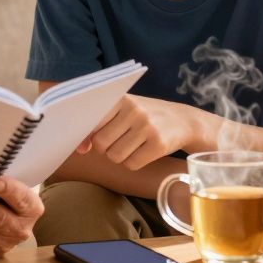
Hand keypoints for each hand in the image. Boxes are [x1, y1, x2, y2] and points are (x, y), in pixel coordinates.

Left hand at [77, 94, 195, 169]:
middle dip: (105, 148)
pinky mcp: (159, 144)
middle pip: (101, 143)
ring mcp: (147, 127)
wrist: (183, 121)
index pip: (92, 122)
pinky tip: (142, 152)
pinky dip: (133, 163)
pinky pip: (131, 164)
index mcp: (122, 99)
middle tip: (116, 143)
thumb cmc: (145, 117)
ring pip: (115, 156)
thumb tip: (80, 148)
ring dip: (119, 157)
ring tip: (131, 146)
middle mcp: (134, 111)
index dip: (87, 136)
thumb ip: (100, 123)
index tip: (87, 143)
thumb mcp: (125, 111)